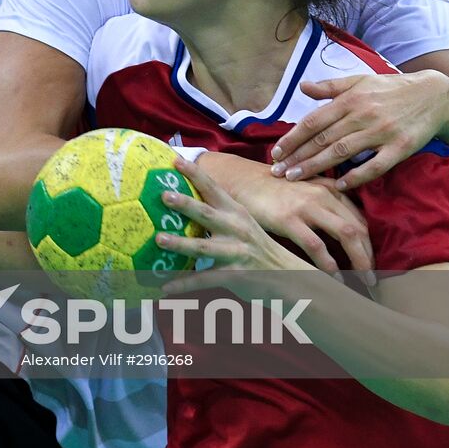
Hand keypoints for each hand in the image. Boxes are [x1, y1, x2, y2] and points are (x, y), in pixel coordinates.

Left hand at [158, 156, 356, 297]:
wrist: (290, 277)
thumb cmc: (259, 249)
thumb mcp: (244, 225)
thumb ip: (220, 215)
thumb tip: (189, 204)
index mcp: (236, 212)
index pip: (213, 188)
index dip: (194, 173)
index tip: (174, 159)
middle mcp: (236, 228)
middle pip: (207, 213)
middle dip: (185, 204)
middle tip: (164, 195)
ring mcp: (236, 252)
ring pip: (203, 247)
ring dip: (179, 244)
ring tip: (158, 240)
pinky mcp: (236, 275)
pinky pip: (205, 280)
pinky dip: (184, 285)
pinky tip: (165, 288)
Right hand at [196, 150, 372, 275]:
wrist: (243, 182)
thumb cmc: (275, 191)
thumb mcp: (306, 190)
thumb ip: (326, 205)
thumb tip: (347, 235)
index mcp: (330, 189)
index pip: (360, 219)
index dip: (369, 244)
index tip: (372, 264)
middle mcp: (323, 195)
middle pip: (359, 228)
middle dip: (369, 256)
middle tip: (373, 279)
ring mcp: (307, 206)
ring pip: (346, 234)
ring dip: (359, 262)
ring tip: (363, 282)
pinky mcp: (289, 219)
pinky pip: (317, 246)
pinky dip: (329, 265)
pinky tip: (334, 279)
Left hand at [270, 72, 448, 190]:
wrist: (434, 96)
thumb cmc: (391, 89)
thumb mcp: (360, 81)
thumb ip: (330, 87)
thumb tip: (302, 87)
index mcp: (350, 99)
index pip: (314, 121)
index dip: (293, 138)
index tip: (276, 153)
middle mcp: (363, 115)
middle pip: (323, 139)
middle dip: (298, 157)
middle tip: (278, 173)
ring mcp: (382, 132)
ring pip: (343, 152)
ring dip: (317, 167)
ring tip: (297, 179)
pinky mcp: (401, 147)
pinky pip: (376, 166)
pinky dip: (357, 176)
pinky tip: (340, 186)